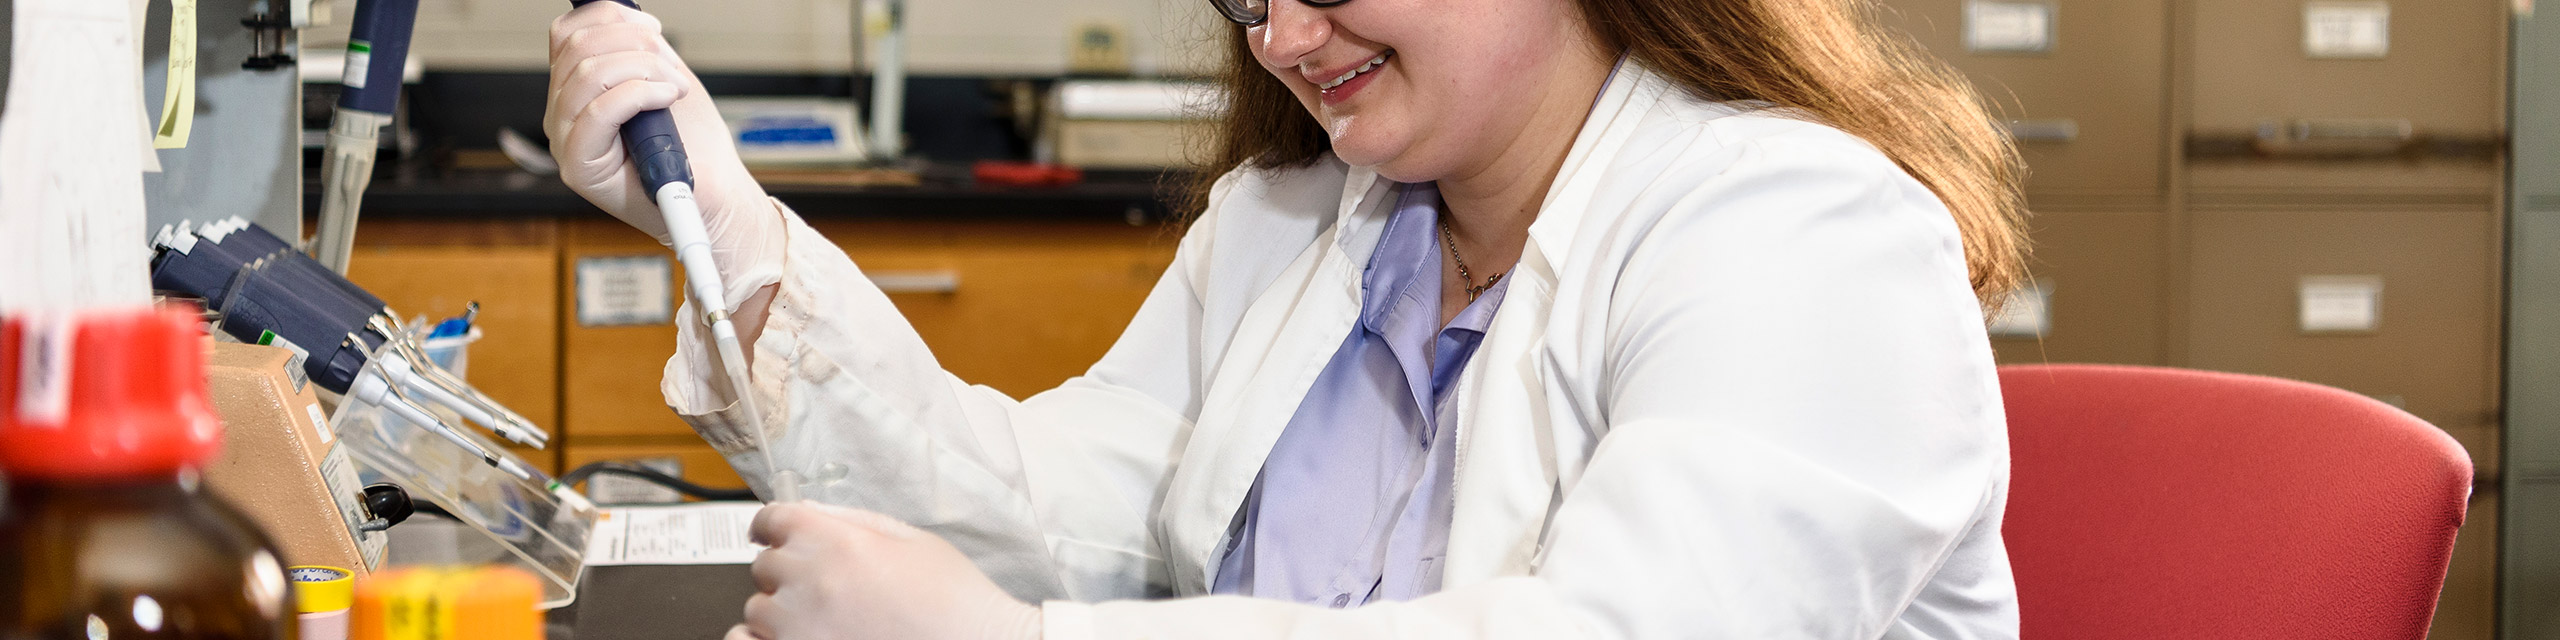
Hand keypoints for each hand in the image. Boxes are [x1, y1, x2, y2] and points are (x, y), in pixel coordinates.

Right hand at [547, 2, 784, 303]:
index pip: (566, 34)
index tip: (653, 31)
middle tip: (670, 68)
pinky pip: (600, 110)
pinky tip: (667, 100)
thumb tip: (627, 15)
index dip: (609, 18)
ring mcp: (565, 141)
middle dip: (636, 46)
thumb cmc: (691, 144)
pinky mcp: (579, 168)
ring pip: (588, 74)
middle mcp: (561, 114)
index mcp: (575, 90)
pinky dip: (642, 94)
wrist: (714, 195)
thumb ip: (638, 48)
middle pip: (578, 48)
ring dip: (644, 70)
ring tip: (674, 89)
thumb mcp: (663, 78)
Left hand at [730, 503, 1042, 639]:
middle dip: (787, 571)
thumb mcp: (914, 541)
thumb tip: (811, 511)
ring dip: (779, 612)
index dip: (773, 525)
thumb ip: (856, 521)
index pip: (772, 519)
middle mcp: (810, 582)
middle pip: (764, 566)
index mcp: (837, 541)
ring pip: (757, 610)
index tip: (771, 535)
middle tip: (821, 587)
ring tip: (819, 622)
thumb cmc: (957, 602)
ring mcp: (799, 629)